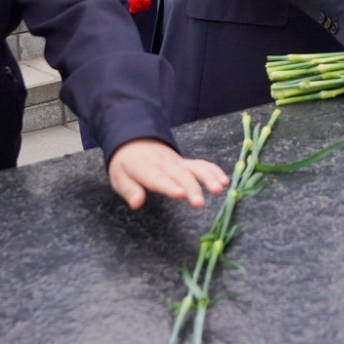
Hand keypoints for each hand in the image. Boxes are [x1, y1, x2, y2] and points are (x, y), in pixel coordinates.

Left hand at [106, 138, 230, 209]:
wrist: (134, 140)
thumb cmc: (126, 164)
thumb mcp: (118, 177)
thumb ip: (129, 190)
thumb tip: (137, 203)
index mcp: (145, 168)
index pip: (158, 178)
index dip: (169, 186)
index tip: (181, 194)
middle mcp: (165, 164)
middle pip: (180, 175)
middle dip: (192, 188)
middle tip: (199, 202)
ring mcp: (177, 162)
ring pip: (195, 167)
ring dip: (208, 177)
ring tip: (219, 189)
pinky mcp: (185, 162)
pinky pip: (202, 164)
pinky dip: (214, 171)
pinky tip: (224, 181)